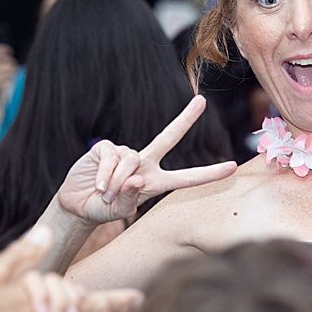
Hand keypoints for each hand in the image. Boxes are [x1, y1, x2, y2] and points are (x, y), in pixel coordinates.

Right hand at [57, 95, 236, 223]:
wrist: (77, 205)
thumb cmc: (103, 208)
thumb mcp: (120, 209)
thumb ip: (130, 197)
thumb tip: (137, 178)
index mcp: (156, 181)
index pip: (187, 177)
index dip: (210, 174)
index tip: (233, 167)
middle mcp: (145, 163)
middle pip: (169, 136)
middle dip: (185, 118)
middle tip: (201, 101)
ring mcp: (126, 153)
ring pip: (131, 160)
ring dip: (117, 181)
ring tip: (106, 192)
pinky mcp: (106, 148)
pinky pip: (112, 157)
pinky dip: (105, 174)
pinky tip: (98, 183)